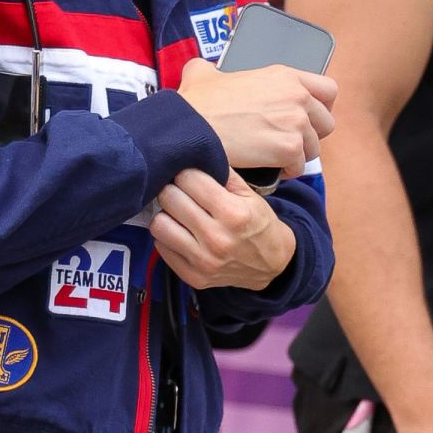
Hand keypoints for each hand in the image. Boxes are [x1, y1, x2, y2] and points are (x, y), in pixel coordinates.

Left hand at [152, 169, 296, 291]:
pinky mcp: (193, 276)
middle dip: (174, 190)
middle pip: (170, 199)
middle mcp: (217, 239)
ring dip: (166, 213)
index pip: (188, 179)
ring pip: (159, 224)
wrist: (273, 265)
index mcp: (233, 213)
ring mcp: (203, 261)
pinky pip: (161, 246)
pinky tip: (180, 231)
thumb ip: (223, 174)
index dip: (187, 174)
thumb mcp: (250, 194)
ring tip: (177, 211)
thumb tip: (194, 155)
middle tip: (180, 191)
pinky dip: (167, 235)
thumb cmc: (259, 224)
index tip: (190, 177)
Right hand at [177, 58, 336, 173]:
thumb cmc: (195, 104)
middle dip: (310, 136)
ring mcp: (296, 122)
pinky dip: (285, 172)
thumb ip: (210, 68)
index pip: (328, 90)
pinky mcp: (289, 148)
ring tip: (275, 159)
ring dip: (296, 156)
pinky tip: (270, 169)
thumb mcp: (203, 73)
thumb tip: (201, 70)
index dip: (321, 107)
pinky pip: (299, 167)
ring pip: (314, 149)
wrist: (191, 128)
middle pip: (326, 123)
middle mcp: (297, 96)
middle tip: (287, 142)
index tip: (308, 118)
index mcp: (284, 76)